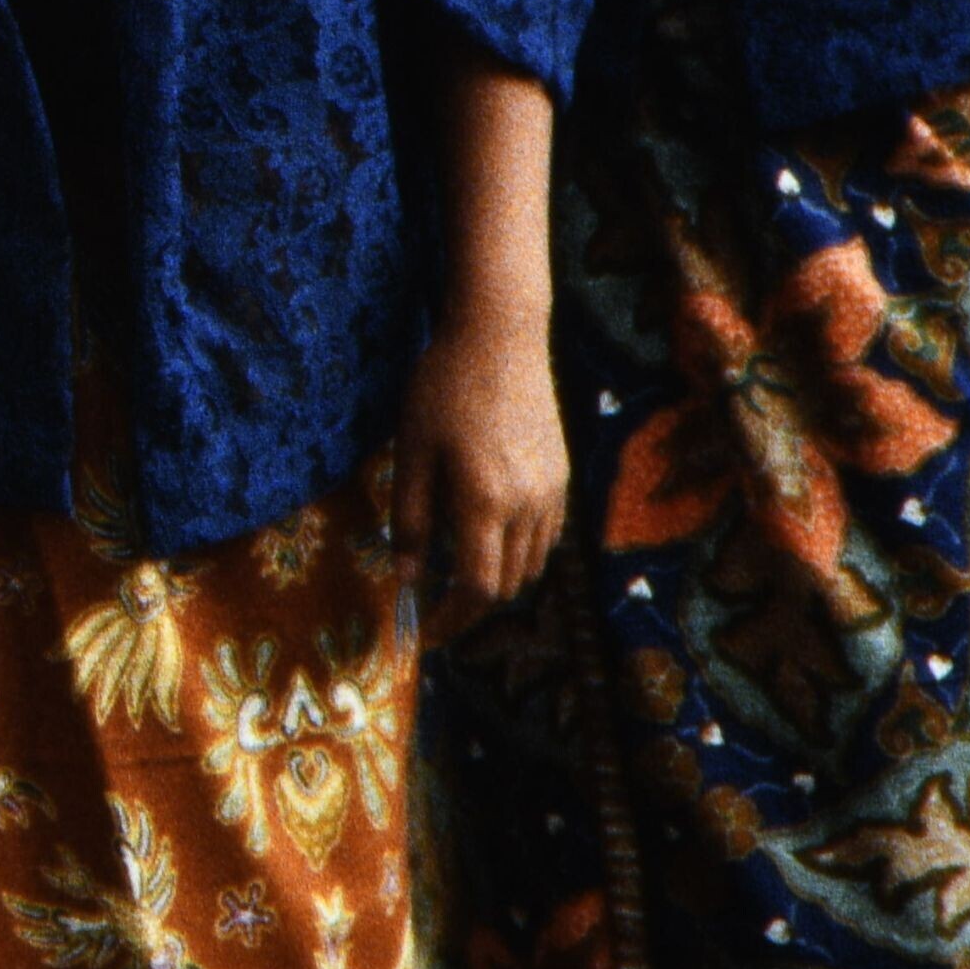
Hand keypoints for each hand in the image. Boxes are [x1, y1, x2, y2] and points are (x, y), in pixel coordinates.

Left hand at [408, 307, 565, 632]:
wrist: (501, 336)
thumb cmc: (443, 387)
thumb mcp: (410, 450)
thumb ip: (408, 519)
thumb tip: (406, 578)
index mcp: (485, 501)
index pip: (476, 588)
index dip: (450, 618)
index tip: (424, 632)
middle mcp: (528, 505)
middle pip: (506, 585)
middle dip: (469, 606)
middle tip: (434, 606)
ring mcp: (553, 493)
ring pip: (530, 565)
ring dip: (495, 580)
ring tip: (456, 571)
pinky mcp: (563, 477)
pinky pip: (545, 537)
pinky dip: (518, 552)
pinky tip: (487, 536)